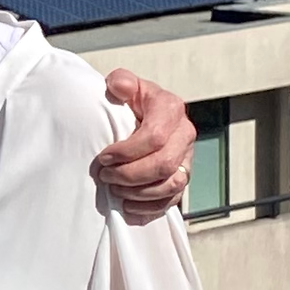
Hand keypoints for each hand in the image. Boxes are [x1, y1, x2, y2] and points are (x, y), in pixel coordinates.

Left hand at [93, 69, 193, 221]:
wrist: (142, 116)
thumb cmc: (130, 102)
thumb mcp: (125, 85)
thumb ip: (121, 81)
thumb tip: (119, 86)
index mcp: (171, 108)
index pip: (155, 136)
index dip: (127, 152)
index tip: (104, 157)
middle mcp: (185, 134)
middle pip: (164, 164)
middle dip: (130, 175)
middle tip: (105, 176)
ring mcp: (186, 158)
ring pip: (171, 185)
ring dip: (139, 193)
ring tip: (114, 190)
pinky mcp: (182, 178)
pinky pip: (172, 200)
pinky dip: (149, 208)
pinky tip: (127, 206)